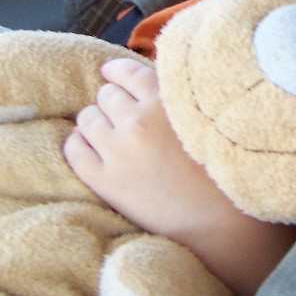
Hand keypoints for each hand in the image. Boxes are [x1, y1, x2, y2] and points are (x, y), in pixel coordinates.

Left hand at [64, 58, 229, 237]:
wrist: (219, 223)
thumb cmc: (221, 169)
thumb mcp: (203, 117)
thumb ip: (174, 95)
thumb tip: (146, 80)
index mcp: (165, 101)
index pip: (128, 73)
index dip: (117, 72)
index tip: (111, 73)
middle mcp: (138, 121)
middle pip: (106, 95)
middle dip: (111, 101)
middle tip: (121, 114)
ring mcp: (118, 152)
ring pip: (87, 118)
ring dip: (95, 121)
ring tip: (105, 131)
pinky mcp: (106, 182)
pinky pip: (74, 150)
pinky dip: (77, 143)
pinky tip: (87, 146)